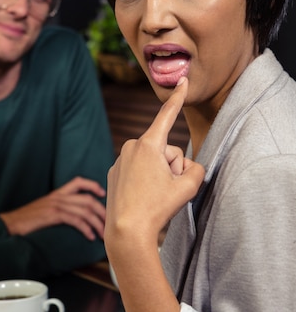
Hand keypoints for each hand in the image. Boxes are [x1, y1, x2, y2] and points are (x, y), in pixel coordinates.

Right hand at [0, 176, 105, 240]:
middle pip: (88, 199)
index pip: (78, 181)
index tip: (102, 194)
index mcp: (57, 194)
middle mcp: (58, 197)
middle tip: (109, 224)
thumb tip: (74, 218)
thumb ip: (58, 210)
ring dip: (97, 223)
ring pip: (84, 210)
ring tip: (103, 234)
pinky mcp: (53, 215)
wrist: (10, 224)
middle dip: (102, 212)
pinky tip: (90, 236)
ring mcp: (56, 205)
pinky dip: (86, 228)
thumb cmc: (26, 221)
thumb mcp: (44, 210)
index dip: (93, 185)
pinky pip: (76, 220)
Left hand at [105, 78, 204, 249]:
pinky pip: (139, 172)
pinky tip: (141, 198)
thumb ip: (196, 169)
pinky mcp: (114, 173)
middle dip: (173, 166)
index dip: (178, 98)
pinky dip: (145, 182)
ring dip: (159, 176)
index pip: (167, 115)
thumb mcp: (188, 187)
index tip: (182, 80)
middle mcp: (131, 147)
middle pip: (166, 150)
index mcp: (148, 144)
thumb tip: (186, 167)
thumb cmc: (157, 208)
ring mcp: (120, 160)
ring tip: (152, 197)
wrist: (126, 232)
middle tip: (166, 189)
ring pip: (152, 162)